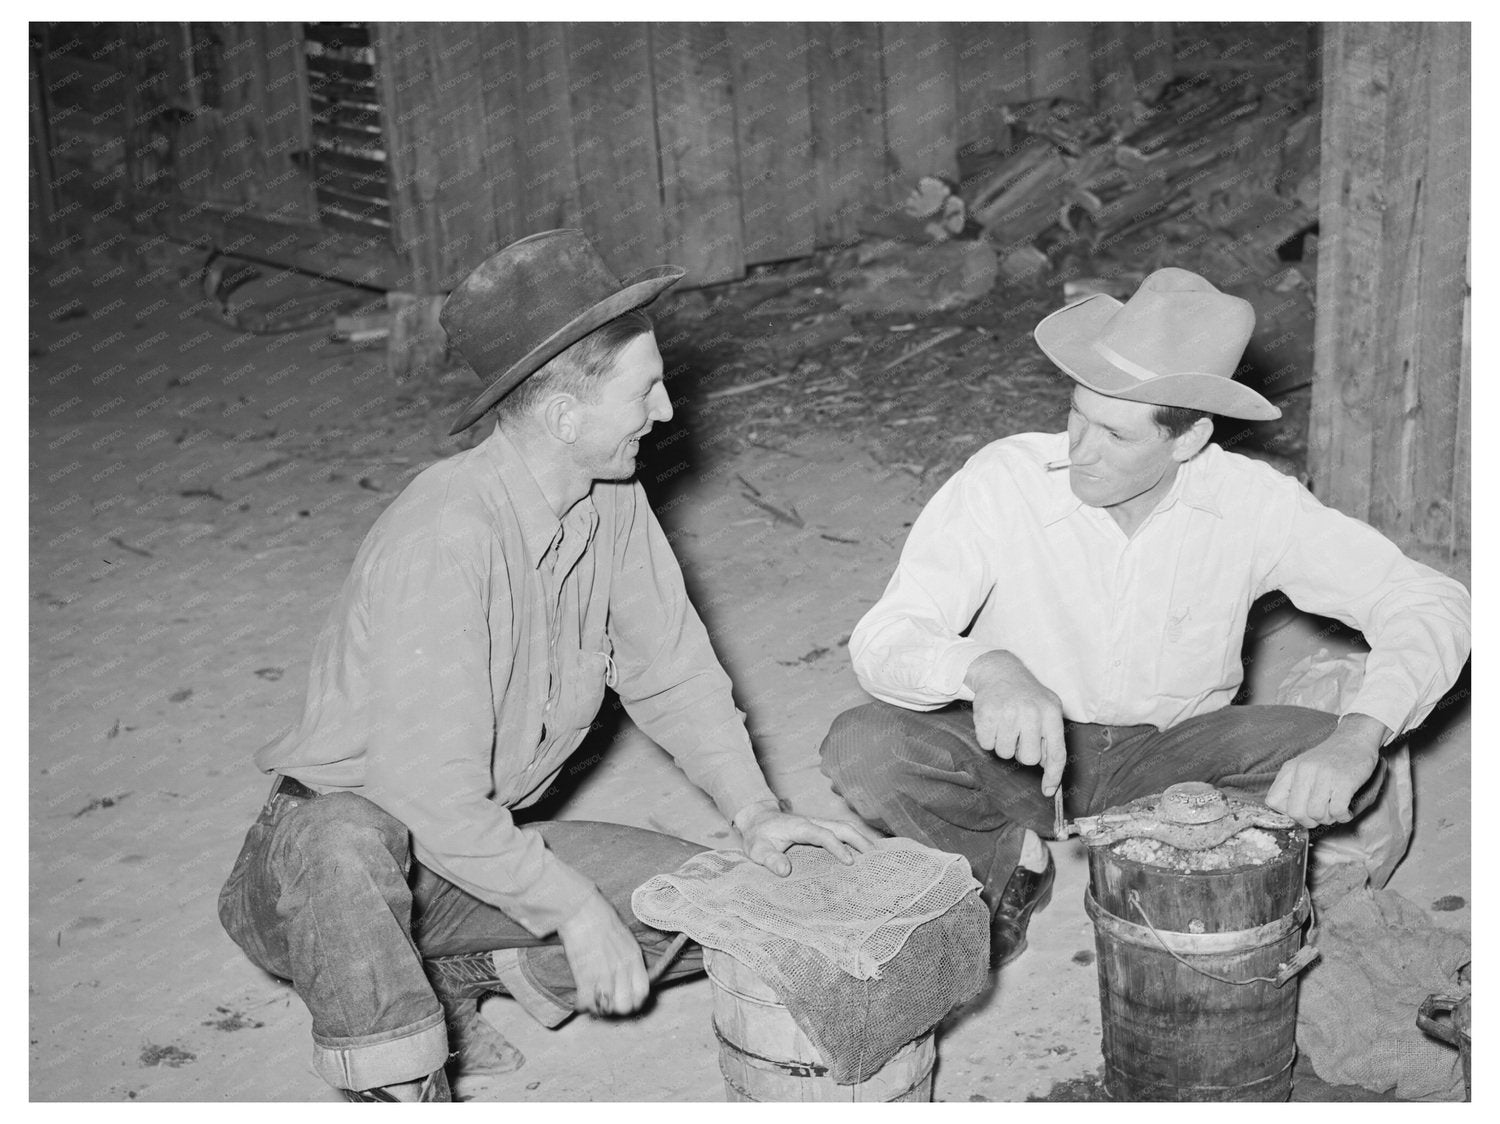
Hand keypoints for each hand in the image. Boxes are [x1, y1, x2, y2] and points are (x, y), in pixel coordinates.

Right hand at [556, 892, 647, 1016]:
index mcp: (634, 957)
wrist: (581, 909)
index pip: (643, 992)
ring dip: (597, 1008)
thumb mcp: (625, 938)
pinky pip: (586, 1002)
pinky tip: (580, 998)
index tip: (625, 1000)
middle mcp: (622, 968)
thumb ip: (629, 959)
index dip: (634, 1002)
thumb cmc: (601, 919)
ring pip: (606, 1008)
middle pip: (625, 1006)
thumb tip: (628, 978)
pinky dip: (582, 1005)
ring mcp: (604, 973)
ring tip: (592, 1000)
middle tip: (606, 1001)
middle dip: (616, 1008)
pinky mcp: (585, 975)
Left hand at [733, 800, 882, 876]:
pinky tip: (863, 852)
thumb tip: (785, 870)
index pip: (823, 834)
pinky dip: (854, 839)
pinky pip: (840, 831)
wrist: (757, 819)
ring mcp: (817, 823)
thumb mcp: (757, 849)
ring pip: (843, 827)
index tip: (849, 862)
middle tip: (875, 857)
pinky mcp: (819, 828)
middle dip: (859, 840)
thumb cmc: (758, 836)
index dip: (837, 847)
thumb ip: (769, 859)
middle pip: (841, 826)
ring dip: (860, 838)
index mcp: (799, 827)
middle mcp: (812, 822)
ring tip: (876, 856)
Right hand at [964, 650, 1066, 795]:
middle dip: (1022, 752)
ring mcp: (1007, 713)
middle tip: (1019, 734)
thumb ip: (1051, 737)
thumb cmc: (1027, 696)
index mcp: (1051, 713)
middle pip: (1028, 759)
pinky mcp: (986, 714)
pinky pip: (986, 744)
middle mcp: (1031, 712)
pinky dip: (988, 738)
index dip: (1053, 776)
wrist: (1000, 671)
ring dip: (1004, 744)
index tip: (1048, 791)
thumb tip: (1046, 767)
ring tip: (1006, 724)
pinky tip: (993, 722)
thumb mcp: (1048, 709)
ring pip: (1005, 754)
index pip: (1056, 753)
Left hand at [1265, 715, 1385, 827]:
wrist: (1354, 739)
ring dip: (1328, 819)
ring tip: (1335, 810)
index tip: (1303, 809)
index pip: (1273, 801)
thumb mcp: (1303, 767)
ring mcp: (1324, 775)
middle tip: (1321, 815)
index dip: (1288, 812)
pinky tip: (1346, 811)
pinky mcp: (1344, 781)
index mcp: (1290, 769)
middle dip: (1310, 821)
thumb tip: (1292, 816)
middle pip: (1295, 813)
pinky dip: (1343, 817)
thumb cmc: (1329, 759)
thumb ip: (1294, 787)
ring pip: (1316, 814)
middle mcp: (1303, 771)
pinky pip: (1337, 811)